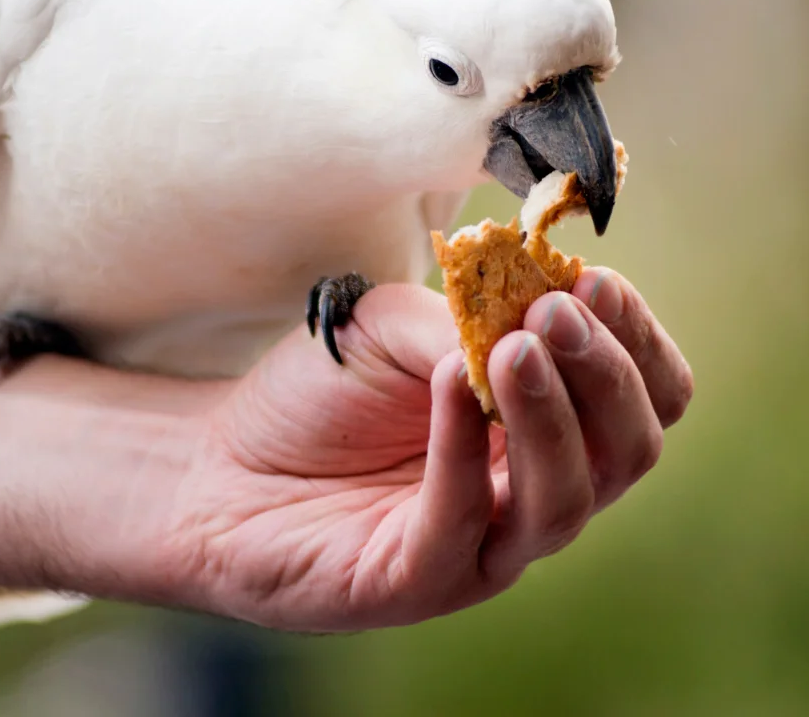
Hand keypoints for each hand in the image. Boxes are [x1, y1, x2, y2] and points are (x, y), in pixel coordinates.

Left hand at [176, 270, 692, 631]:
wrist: (219, 464)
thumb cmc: (318, 394)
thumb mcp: (392, 325)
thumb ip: (464, 317)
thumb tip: (534, 307)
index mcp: (541, 427)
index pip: (641, 397)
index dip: (635, 341)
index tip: (596, 281)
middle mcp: (528, 491)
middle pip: (627, 452)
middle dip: (604, 374)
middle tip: (558, 311)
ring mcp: (481, 546)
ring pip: (564, 500)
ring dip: (549, 413)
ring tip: (516, 345)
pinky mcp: (418, 579)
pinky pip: (461, 522)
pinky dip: (462, 449)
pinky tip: (451, 383)